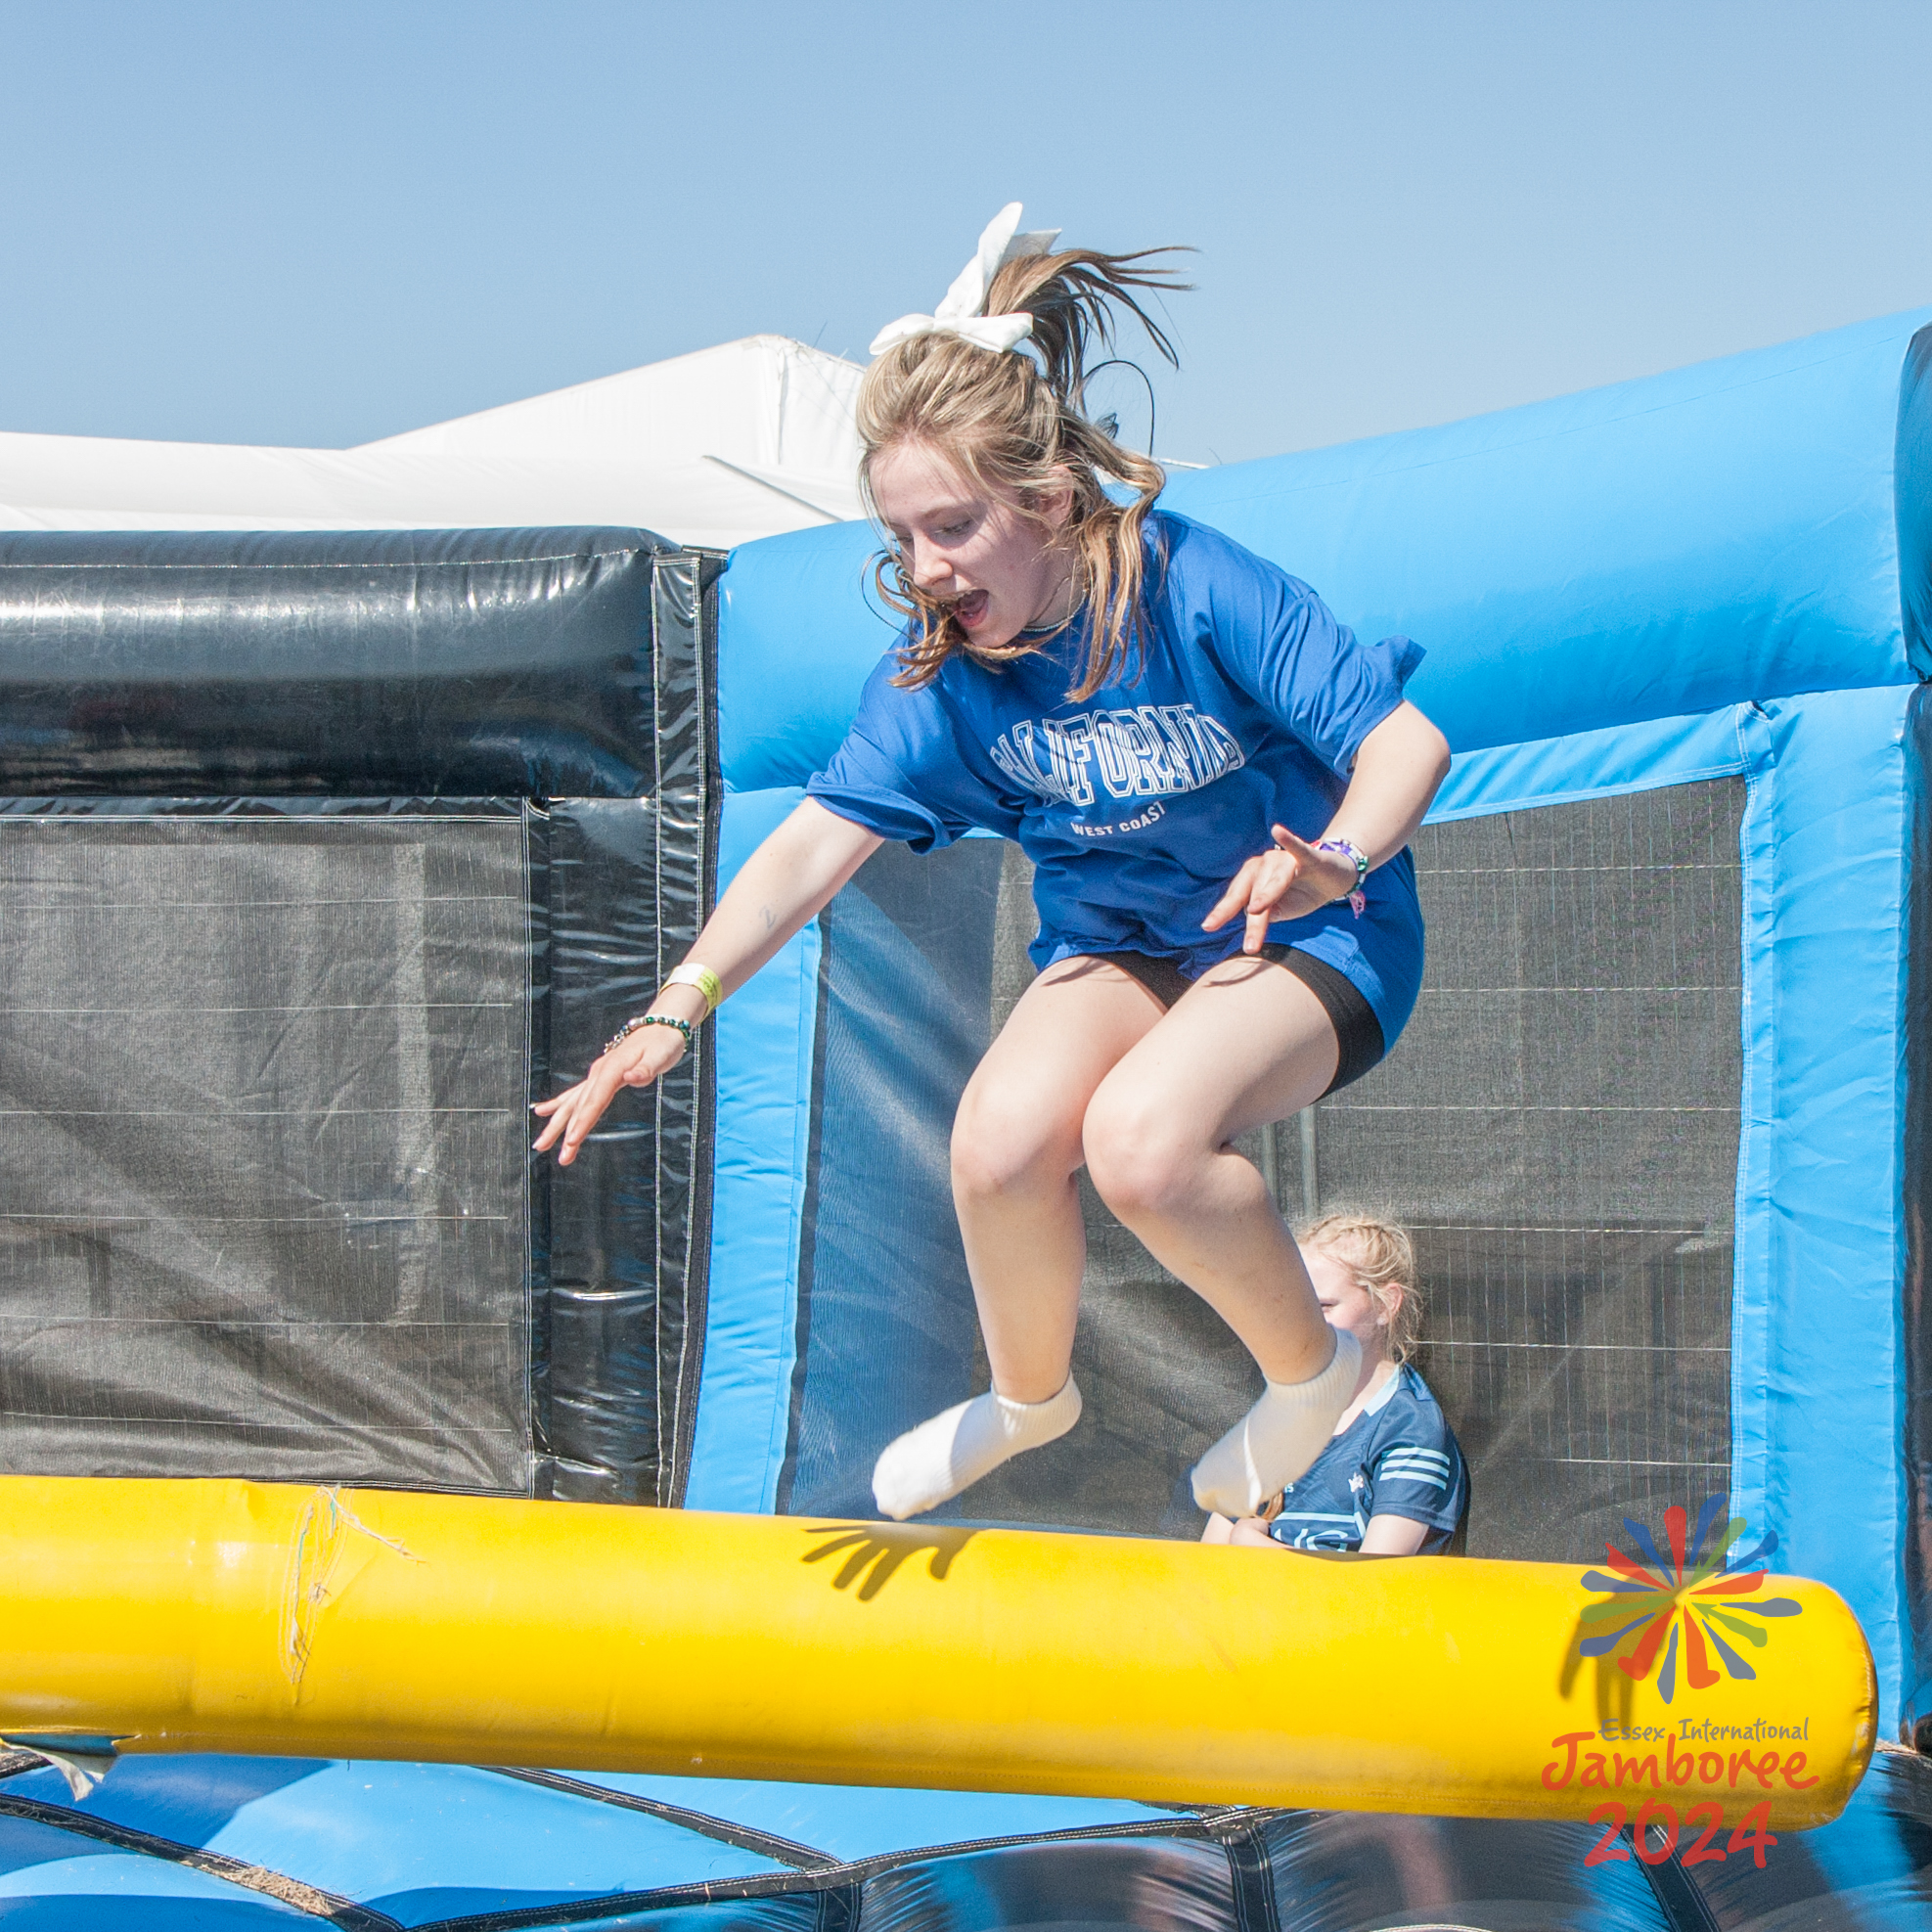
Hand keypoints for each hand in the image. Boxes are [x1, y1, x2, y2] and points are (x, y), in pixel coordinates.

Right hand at [531, 1019, 688, 1166]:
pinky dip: (558, 1104)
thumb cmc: (662, 1042)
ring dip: (557, 1125)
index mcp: (611, 1070)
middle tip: (561, 1156)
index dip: (582, 1122)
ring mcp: (597, 1074)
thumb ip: (645, 1069)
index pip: (594, 1101)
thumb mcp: (660, 1056)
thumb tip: (631, 1077)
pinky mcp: (600, 1076)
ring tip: (542, 1145)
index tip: (572, 1141)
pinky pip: (575, 1094)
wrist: (660, 1026)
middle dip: (566, 1132)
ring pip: (572, 1103)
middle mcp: (599, 1073)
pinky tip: (542, 1111)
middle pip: (578, 1107)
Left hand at [1202, 825, 1359, 952]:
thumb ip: (1267, 914)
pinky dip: (1289, 840)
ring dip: (1266, 895)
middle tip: (1247, 943)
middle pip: (1253, 892)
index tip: (1208, 927)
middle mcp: (1263, 866)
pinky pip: (1298, 847)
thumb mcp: (1283, 910)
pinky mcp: (1308, 855)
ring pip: (1274, 880)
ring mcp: (1284, 859)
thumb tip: (1255, 917)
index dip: (1223, 912)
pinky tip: (1277, 830)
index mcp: (1252, 879)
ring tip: (1255, 910)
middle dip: (1249, 918)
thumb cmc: (1302, 893)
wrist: (1333, 878)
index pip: (1236, 898)